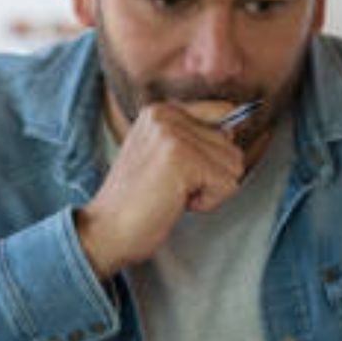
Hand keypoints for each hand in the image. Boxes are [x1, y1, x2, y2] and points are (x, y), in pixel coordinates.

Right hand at [73, 102, 245, 277]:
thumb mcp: (161, 154)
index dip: (212, 153)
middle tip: (171, 187)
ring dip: (209, 190)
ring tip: (172, 194)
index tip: (182, 172)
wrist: (105, 231)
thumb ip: (193, 136)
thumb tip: (236, 124)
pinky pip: (227, 184)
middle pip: (231, 146)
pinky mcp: (183, 159)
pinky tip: (175, 202)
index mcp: (160, 110)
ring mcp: (173, 134)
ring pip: (233, 165)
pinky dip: (207, 202)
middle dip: (210, 176)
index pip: (222, 113)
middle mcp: (166, 114)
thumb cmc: (137, 202)